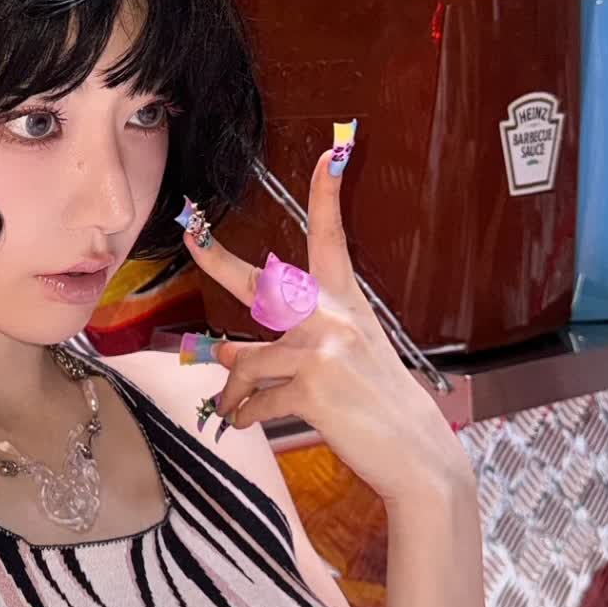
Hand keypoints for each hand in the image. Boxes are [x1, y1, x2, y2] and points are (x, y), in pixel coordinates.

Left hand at [181, 146, 469, 505]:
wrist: (417, 454)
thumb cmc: (377, 406)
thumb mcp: (338, 363)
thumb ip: (284, 348)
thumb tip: (225, 349)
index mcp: (346, 302)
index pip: (332, 238)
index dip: (326, 195)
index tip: (330, 151)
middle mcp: (332, 316)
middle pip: (259, 284)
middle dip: (215, 258)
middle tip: (190, 232)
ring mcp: (321, 349)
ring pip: (245, 362)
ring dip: (233, 391)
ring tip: (233, 408)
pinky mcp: (311, 387)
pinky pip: (254, 400)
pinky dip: (244, 416)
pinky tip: (247, 423)